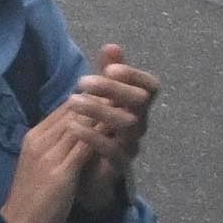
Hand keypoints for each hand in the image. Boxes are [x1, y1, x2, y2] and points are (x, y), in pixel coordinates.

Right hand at [2, 67, 133, 222]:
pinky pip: (85, 147)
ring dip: (104, 113)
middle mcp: (41, 140)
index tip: (112, 91)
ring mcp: (49, 155)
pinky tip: (120, 132)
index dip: (90, 98)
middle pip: (73, 111)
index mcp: (35, 137)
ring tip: (127, 104)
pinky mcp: (60, 172)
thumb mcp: (41, 164)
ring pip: (80, 124)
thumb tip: (78, 130)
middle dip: (100, 99)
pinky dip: (103, 135)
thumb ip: (56, 145)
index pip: (65, 108)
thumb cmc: (32, 198)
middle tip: (126, 89)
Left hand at [65, 47, 155, 179]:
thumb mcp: (102, 100)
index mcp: (137, 106)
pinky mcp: (119, 166)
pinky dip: (92, 136)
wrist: (89, 175)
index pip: (150, 86)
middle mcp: (139, 123)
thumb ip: (108, 75)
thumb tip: (111, 46)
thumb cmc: (98, 131)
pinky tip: (73, 125)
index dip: (134, 74)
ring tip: (72, 101)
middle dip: (113, 88)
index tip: (110, 67)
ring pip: (127, 123)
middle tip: (82, 81)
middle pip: (140, 101)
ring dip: (99, 109)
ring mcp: (131, 145)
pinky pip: (113, 150)